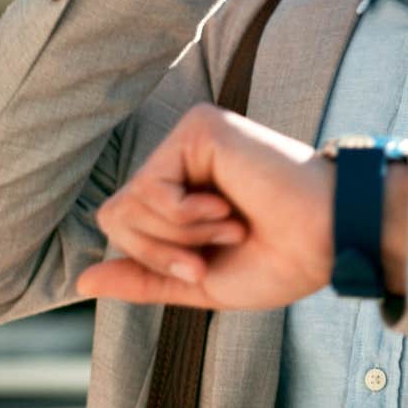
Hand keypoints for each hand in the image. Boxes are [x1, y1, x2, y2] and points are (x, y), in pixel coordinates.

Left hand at [76, 104, 333, 309]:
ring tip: (231, 224)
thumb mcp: (199, 280)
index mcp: (181, 188)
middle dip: (162, 249)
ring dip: (181, 234)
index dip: (154, 259)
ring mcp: (189, 138)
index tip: (202, 267)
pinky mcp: (199, 127)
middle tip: (217, 245)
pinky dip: (187, 216)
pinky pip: (152, 188)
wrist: (324, 242)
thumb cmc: (278, 260)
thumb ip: (144, 277)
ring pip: (129, 204)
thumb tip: (82, 280)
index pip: (121, 224)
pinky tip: (228, 206)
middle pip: (116, 215)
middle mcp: (180, 157)